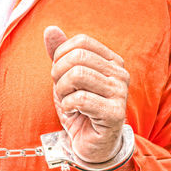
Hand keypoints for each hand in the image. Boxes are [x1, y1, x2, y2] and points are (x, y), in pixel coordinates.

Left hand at [44, 27, 129, 162]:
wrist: (88, 141)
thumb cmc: (78, 107)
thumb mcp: (64, 77)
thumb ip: (59, 54)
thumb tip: (50, 29)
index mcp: (111, 60)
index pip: (80, 42)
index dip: (61, 56)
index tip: (59, 74)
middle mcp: (120, 73)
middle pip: (77, 57)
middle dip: (58, 74)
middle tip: (61, 90)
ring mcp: (120, 93)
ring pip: (77, 75)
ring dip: (62, 90)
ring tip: (68, 101)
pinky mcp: (115, 113)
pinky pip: (80, 98)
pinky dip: (67, 105)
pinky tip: (74, 112)